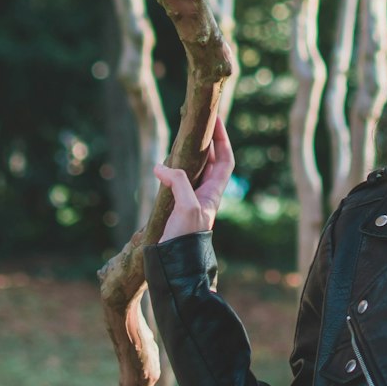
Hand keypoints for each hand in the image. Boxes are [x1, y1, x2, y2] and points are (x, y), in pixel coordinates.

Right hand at [154, 115, 235, 242]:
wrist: (174, 266)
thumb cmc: (186, 238)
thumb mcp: (187, 207)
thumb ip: (178, 182)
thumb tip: (160, 167)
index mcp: (214, 193)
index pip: (226, 160)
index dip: (223, 139)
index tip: (215, 120)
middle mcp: (205, 195)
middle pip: (211, 162)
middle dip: (206, 142)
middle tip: (195, 125)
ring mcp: (190, 202)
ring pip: (194, 171)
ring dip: (189, 155)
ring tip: (179, 140)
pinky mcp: (175, 209)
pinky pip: (178, 183)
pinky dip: (172, 171)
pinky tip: (162, 167)